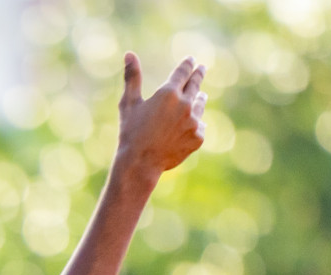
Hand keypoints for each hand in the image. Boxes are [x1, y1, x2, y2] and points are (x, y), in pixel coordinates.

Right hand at [115, 53, 206, 180]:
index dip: (188, 64)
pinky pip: (199, 126)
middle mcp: (185, 104)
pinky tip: (193, 124)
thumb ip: (132, 77)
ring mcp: (194, 121)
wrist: (140, 164)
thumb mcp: (129, 103)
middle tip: (201, 68)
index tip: (191, 60)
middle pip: (196, 85)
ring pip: (200, 105)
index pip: (183, 72)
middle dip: (198, 75)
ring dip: (199, 99)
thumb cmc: (130, 133)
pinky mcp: (198, 138)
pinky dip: (195, 124)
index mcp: (168, 92)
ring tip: (200, 96)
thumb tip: (129, 53)